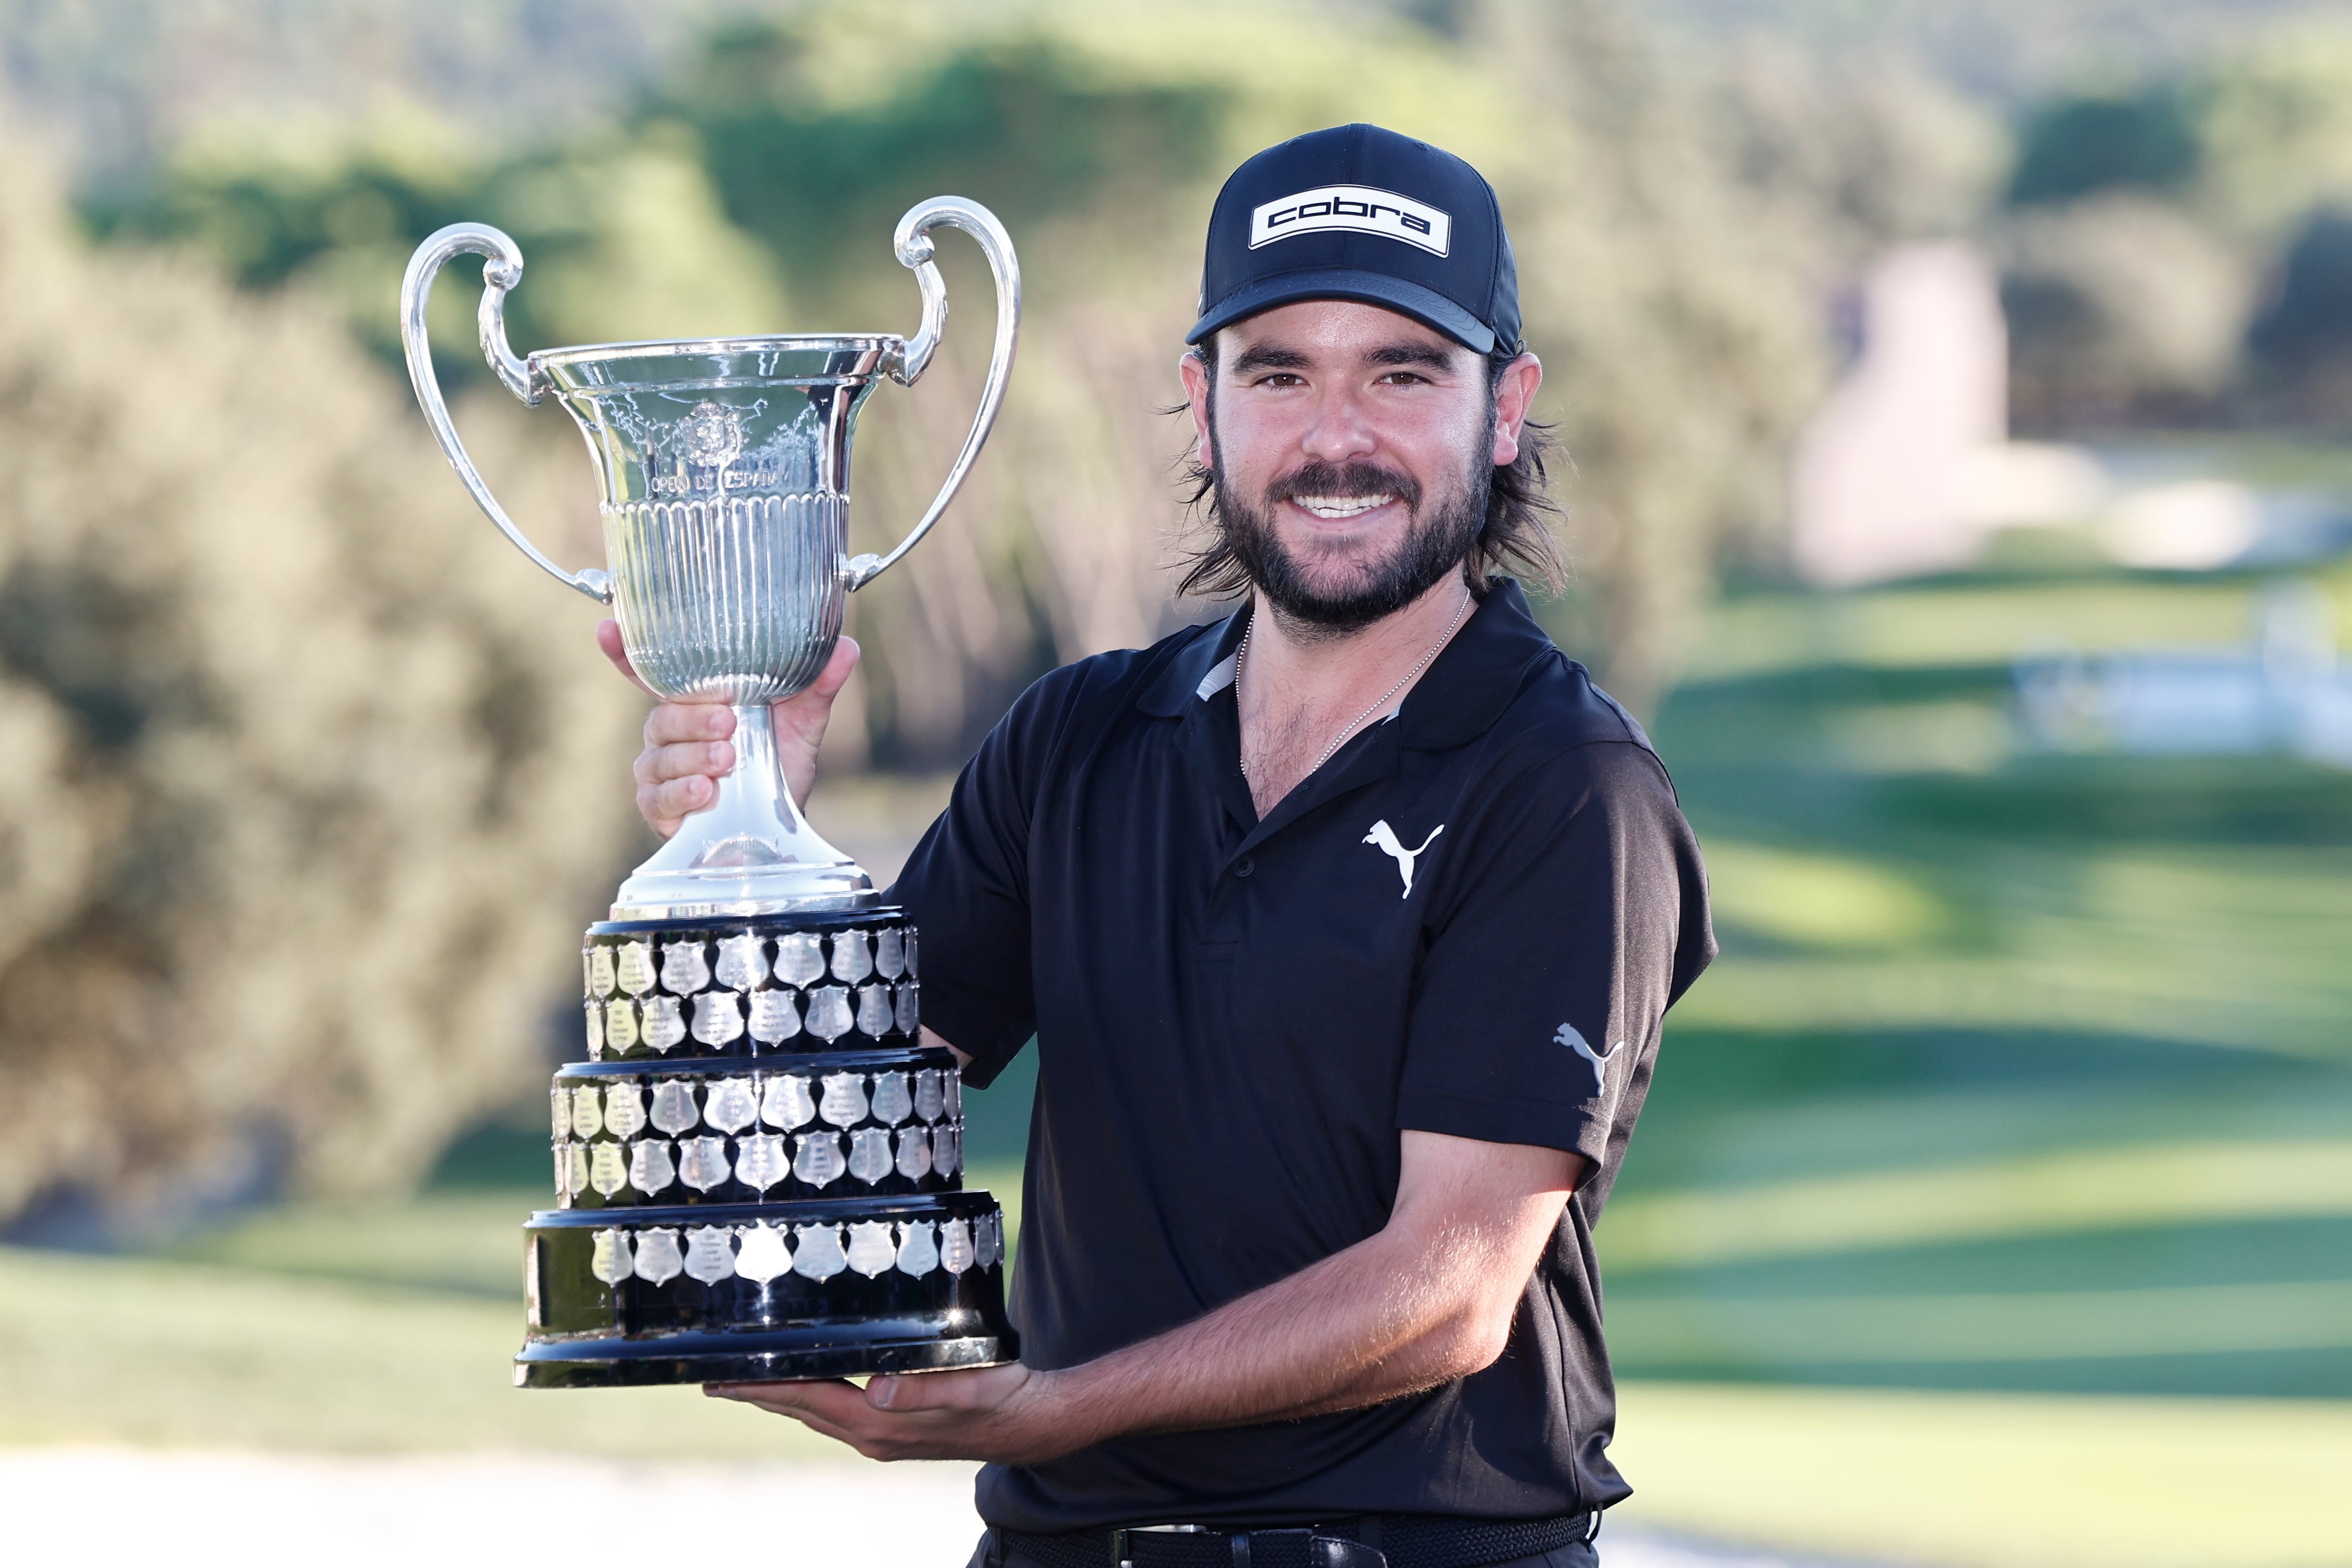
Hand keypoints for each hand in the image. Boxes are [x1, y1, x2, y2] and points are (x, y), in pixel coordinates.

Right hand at [599, 621, 860, 837]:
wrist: (781, 823)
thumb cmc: (780, 763)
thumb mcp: (803, 722)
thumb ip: (817, 685)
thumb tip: (845, 647)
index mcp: (696, 701)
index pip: (652, 671)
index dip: (625, 651)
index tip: (607, 629)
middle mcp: (671, 731)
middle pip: (663, 714)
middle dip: (693, 717)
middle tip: (728, 723)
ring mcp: (661, 769)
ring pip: (659, 755)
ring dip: (694, 756)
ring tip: (727, 760)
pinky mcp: (659, 807)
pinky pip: (658, 796)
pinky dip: (682, 792)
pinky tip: (706, 792)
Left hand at [705, 1363, 1089, 1463]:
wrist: (1034, 1424)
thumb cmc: (1003, 1396)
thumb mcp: (967, 1385)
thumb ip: (921, 1388)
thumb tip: (876, 1390)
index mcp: (881, 1424)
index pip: (807, 1399)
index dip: (763, 1387)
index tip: (722, 1378)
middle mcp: (874, 1435)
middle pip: (802, 1410)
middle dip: (758, 1394)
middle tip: (715, 1378)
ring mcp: (883, 1437)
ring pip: (818, 1413)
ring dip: (782, 1398)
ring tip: (749, 1382)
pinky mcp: (896, 1431)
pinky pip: (839, 1412)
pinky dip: (813, 1398)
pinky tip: (812, 1385)